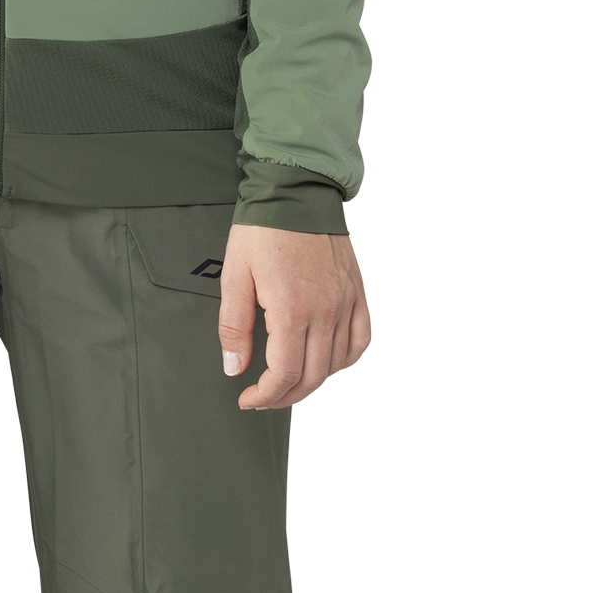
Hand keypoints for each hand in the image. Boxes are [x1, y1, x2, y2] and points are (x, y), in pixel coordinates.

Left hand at [218, 226, 371, 410]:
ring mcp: (345, 303)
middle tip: (264, 397)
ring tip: (290, 381)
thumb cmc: (264, 230)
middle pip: (311, 376)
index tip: (249, 398)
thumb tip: (235, 366)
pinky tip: (325, 360)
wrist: (295, 194)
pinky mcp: (356, 293)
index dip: (265, 396)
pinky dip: (344, 358)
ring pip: (336, 363)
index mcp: (292, 309)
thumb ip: (234, 327)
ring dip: (312, 380)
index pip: (284, 374)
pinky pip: (359, 339)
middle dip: (285, 395)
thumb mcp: (234, 277)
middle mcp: (325, 310)